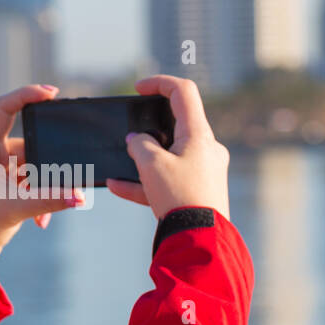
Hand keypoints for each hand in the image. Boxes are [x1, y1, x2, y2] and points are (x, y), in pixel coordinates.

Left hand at [0, 84, 84, 269]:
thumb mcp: (14, 209)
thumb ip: (48, 200)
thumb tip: (79, 196)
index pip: (4, 108)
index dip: (27, 94)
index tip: (52, 93)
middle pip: (29, 142)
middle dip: (47, 162)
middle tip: (66, 173)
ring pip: (33, 166)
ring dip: (44, 187)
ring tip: (48, 209)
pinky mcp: (5, 186)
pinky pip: (31, 183)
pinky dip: (39, 198)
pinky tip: (41, 221)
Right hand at [106, 75, 230, 220]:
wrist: (198, 240)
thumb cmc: (179, 197)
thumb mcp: (152, 165)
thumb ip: (140, 145)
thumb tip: (136, 141)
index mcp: (200, 135)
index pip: (183, 93)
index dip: (159, 83)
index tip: (138, 89)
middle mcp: (207, 149)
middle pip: (177, 125)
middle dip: (148, 129)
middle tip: (130, 135)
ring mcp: (204, 171)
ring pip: (169, 155)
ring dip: (143, 158)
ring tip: (119, 166)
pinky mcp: (198, 192)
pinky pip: (169, 179)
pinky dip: (146, 181)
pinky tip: (118, 187)